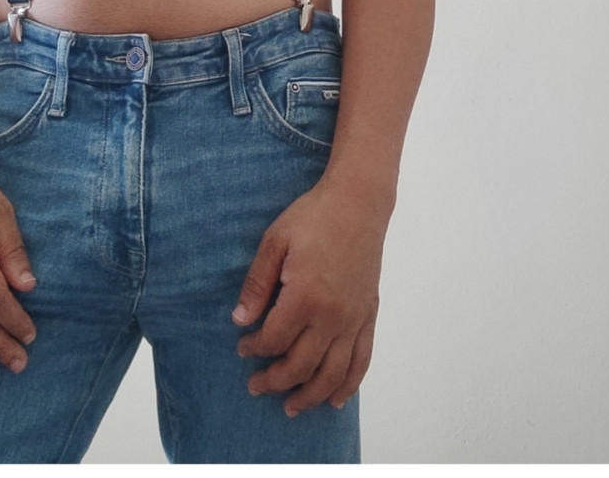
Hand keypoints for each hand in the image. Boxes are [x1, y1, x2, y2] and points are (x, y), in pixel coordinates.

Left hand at [231, 177, 388, 416]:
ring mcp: (354, 318)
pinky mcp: (368, 315)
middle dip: (274, 381)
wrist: (358, 203)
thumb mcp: (275, 241)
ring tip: (291, 406)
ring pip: (332, 374)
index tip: (242, 348)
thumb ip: (257, 284)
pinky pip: (361, 361)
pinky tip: (335, 399)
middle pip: (300, 365)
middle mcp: (332, 315)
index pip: (274, 340)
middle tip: (255, 386)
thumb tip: (240, 320)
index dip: (254, 349)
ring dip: (310, 395)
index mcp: (304, 296)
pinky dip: (348, 385)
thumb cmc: (313, 216)